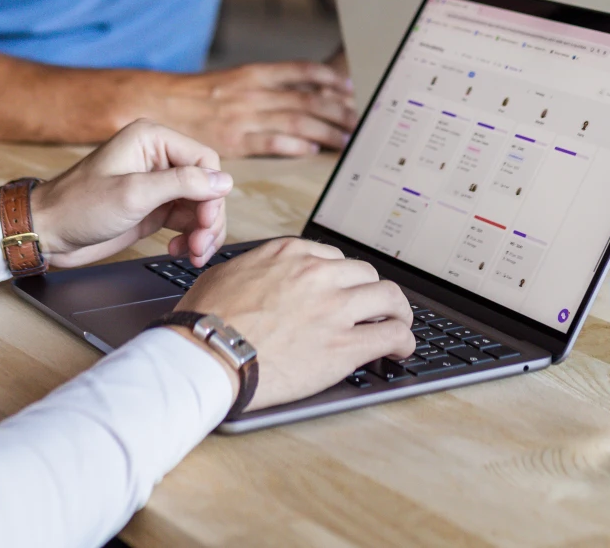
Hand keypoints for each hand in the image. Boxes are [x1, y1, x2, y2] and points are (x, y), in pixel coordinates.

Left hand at [29, 120, 233, 268]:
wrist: (48, 233)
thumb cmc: (78, 206)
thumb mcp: (133, 193)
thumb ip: (182, 184)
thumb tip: (223, 181)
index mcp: (152, 139)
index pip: (205, 159)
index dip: (212, 192)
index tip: (207, 221)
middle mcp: (157, 157)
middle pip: (206, 184)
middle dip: (209, 217)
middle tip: (200, 247)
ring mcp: (156, 184)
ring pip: (200, 205)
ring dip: (202, 231)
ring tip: (192, 255)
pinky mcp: (152, 207)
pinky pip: (186, 220)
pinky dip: (190, 237)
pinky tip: (180, 251)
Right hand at [155, 62, 355, 156]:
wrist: (154, 105)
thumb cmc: (190, 98)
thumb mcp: (227, 82)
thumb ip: (258, 87)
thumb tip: (291, 92)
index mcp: (251, 75)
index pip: (301, 71)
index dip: (330, 79)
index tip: (350, 86)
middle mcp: (252, 93)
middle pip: (307, 98)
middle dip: (338, 108)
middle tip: (360, 117)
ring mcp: (244, 117)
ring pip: (297, 120)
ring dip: (326, 129)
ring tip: (347, 138)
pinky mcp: (234, 141)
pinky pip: (271, 143)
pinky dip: (294, 145)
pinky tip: (312, 148)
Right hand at [177, 237, 413, 409]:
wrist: (207, 355)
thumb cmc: (206, 321)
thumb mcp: (227, 274)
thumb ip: (257, 268)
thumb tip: (261, 275)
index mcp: (290, 254)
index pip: (334, 257)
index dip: (342, 278)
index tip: (343, 291)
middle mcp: (318, 274)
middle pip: (365, 274)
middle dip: (370, 291)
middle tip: (371, 308)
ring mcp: (335, 308)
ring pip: (389, 297)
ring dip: (397, 311)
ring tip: (398, 323)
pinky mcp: (345, 345)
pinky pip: (392, 335)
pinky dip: (403, 340)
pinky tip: (401, 348)